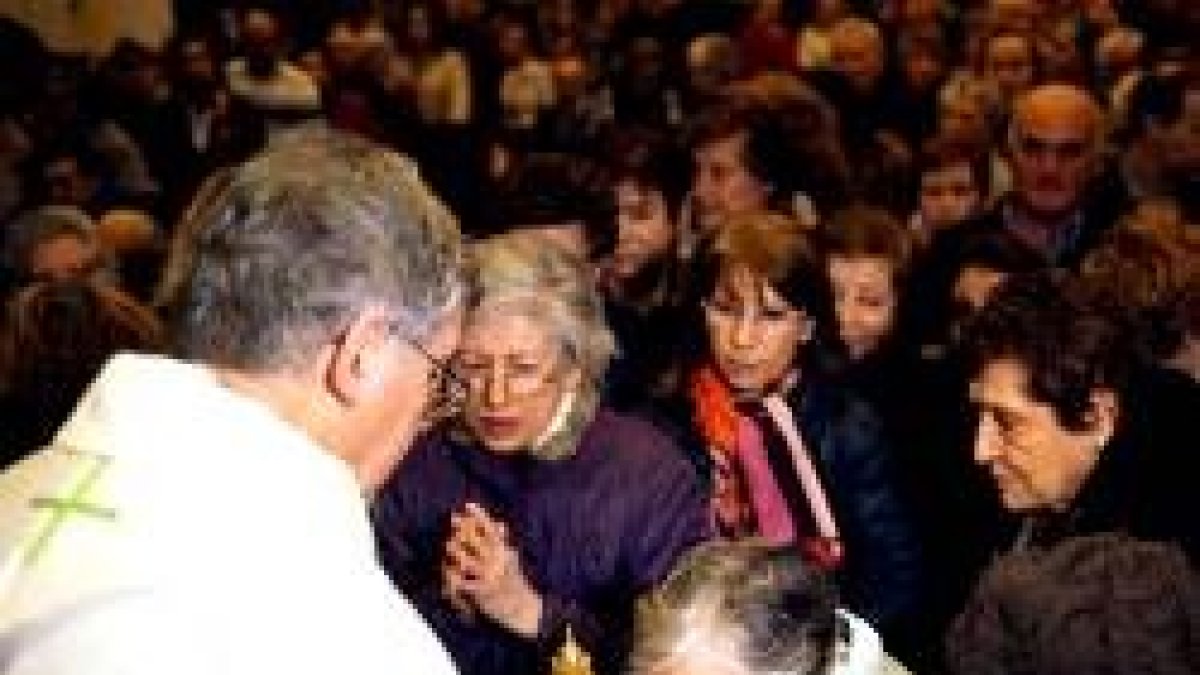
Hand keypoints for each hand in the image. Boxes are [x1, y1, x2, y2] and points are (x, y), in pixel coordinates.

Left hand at [442, 502, 542, 637]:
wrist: (524, 609)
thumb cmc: (513, 582)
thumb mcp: (510, 559)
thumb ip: (502, 542)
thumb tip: (497, 523)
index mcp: (505, 551)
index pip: (491, 529)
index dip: (479, 516)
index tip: (468, 505)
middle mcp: (498, 560)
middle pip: (476, 540)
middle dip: (462, 531)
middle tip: (452, 520)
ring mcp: (491, 575)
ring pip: (466, 560)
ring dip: (455, 554)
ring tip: (449, 546)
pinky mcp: (484, 591)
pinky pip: (463, 582)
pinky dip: (454, 580)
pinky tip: (450, 576)